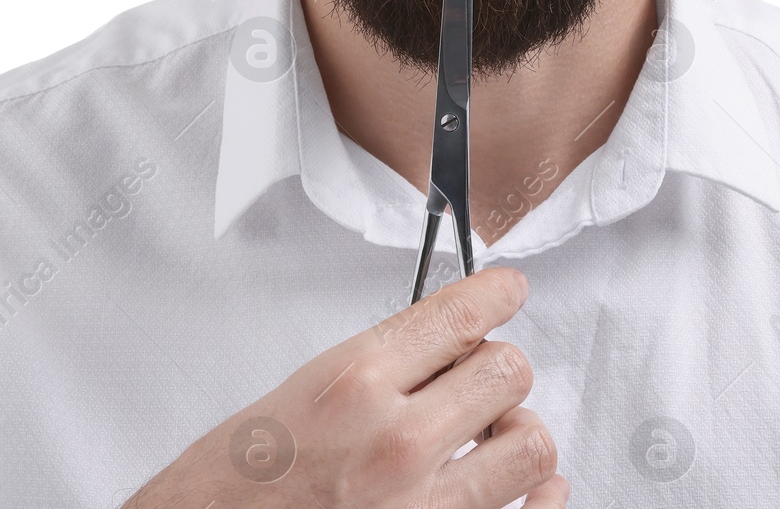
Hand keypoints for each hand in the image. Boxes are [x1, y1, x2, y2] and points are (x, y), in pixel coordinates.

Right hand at [123, 265, 566, 507]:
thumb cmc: (237, 478)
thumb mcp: (302, 390)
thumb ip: (380, 365)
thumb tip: (448, 343)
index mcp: (355, 381)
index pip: (461, 314)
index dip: (497, 295)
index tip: (507, 292)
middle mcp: (395, 441)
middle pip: (507, 370)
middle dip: (497, 368)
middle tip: (479, 378)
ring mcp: (420, 505)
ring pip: (530, 443)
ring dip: (516, 432)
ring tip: (490, 436)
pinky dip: (542, 499)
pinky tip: (532, 489)